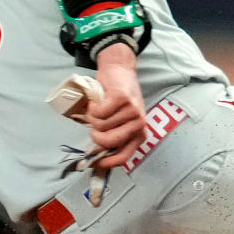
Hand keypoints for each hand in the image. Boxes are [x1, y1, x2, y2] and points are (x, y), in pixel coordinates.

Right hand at [88, 42, 146, 167]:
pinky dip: (93, 107)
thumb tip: (96, 159)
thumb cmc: (118, 100)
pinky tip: (100, 100)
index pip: (123, 157)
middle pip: (107, 141)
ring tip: (102, 107)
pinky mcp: (122, 98)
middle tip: (97, 123)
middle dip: (96, 134)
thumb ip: (113, 137)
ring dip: (94, 116)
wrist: (119, 70)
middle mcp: (139, 123)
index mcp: (140, 133)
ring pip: (100, 125)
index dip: (106, 163)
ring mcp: (132, 110)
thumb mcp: (121, 121)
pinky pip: (98, 112)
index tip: (93, 162)